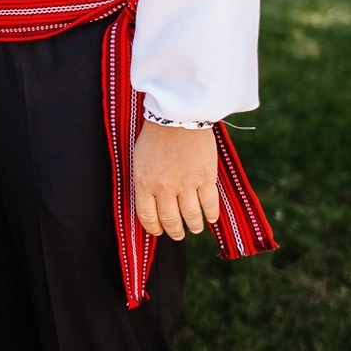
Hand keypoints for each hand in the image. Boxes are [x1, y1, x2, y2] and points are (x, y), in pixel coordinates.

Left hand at [133, 122, 220, 240]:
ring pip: (191, 216)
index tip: (158, 232)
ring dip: (193, 225)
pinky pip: (210, 204)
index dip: (153, 228)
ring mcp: (186, 184)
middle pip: (170, 220)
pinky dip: (211, 214)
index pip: (147, 216)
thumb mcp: (140, 160)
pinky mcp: (206, 178)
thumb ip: (144, 182)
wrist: (178, 116)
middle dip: (174, 231)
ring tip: (194, 228)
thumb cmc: (156, 135)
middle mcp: (164, 188)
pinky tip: (211, 218)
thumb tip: (150, 202)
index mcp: (144, 183)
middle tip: (178, 235)